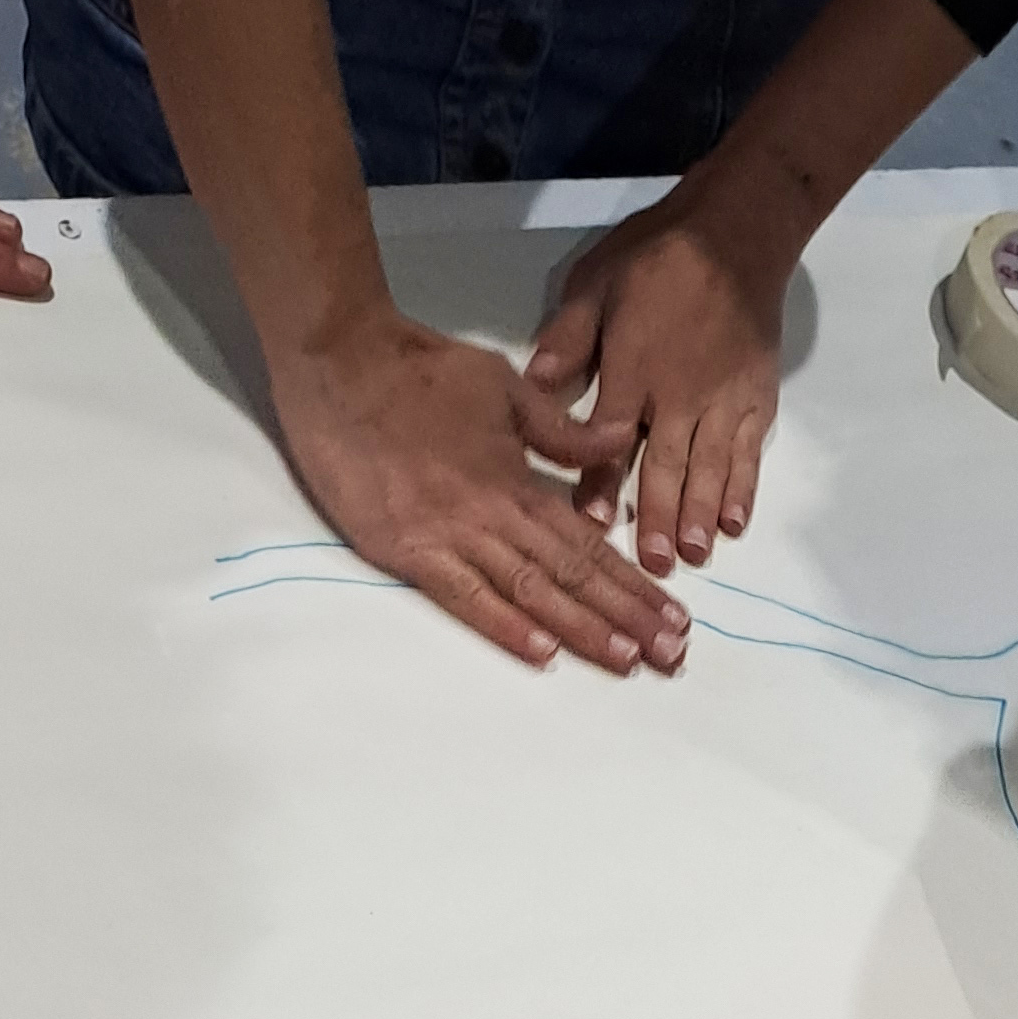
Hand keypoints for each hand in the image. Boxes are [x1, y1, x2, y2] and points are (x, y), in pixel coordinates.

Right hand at [267, 314, 691, 676]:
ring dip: (583, 629)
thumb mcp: (505, 387)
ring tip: (629, 660)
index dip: (634, 585)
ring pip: (530, 590)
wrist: (342, 358)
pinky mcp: (404, 547)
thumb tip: (621, 441)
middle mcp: (494, 514)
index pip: (589, 545)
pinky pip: (462, 594)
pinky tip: (542, 652)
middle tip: (672, 655)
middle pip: (572, 575)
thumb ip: (561, 429)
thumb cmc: (420, 370)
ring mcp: (450, 533)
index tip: (675, 618)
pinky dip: (503, 624)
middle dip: (627, 619)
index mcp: (519, 480)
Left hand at [528, 185, 788, 576]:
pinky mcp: (755, 399)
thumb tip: (535, 383)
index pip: (611, 436)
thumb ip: (567, 338)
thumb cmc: (657, 256)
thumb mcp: (595, 283)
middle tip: (651, 566)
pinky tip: (732, 523)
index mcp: (634, 368)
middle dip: (657, 517)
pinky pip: (748, 453)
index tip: (591, 522)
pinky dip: (742, 490)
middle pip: (666, 466)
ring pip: (710, 468)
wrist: (736, 233)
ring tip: (692, 555)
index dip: (600, 481)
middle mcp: (681, 394)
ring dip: (699, 515)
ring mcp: (724, 400)